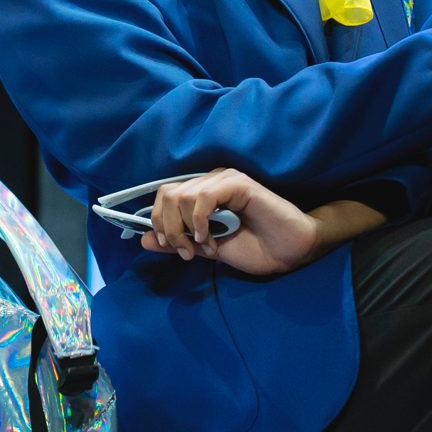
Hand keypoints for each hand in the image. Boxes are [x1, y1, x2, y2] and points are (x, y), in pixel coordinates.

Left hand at [139, 169, 317, 277]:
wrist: (288, 252)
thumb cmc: (254, 248)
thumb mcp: (206, 248)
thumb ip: (177, 242)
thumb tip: (143, 239)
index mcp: (200, 193)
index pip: (163, 196)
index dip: (157, 222)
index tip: (167, 247)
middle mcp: (210, 181)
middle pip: (167, 194)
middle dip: (168, 228)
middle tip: (185, 252)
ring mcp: (225, 179)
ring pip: (182, 195)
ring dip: (184, 228)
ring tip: (202, 248)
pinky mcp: (239, 184)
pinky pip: (204, 195)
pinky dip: (199, 220)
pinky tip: (208, 238)